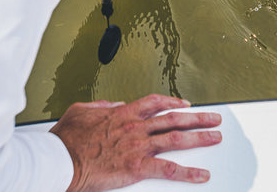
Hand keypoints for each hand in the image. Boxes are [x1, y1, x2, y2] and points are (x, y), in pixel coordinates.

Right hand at [49, 94, 221, 191]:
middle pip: (174, 118)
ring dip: (199, 137)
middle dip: (197, 117)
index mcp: (123, 113)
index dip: (173, 102)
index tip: (185, 104)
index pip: (155, 103)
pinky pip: (169, 169)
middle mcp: (135, 127)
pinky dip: (188, 173)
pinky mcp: (137, 167)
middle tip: (213, 118)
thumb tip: (113, 105)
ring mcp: (138, 146)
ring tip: (215, 137)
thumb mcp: (81, 111)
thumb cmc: (67, 140)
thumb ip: (101, 106)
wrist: (61, 160)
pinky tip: (201, 175)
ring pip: (177, 139)